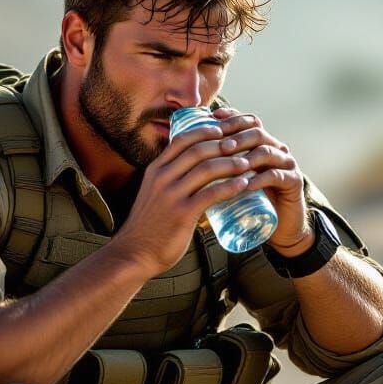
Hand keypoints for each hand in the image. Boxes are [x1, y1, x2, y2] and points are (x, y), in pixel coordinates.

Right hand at [109, 121, 255, 275]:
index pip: (182, 139)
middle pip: (198, 150)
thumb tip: (192, 172)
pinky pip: (211, 194)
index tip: (224, 131)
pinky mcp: (182, 214)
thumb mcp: (153, 193)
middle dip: (223, 144)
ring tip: (248, 163)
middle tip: (242, 145)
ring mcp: (171, 195)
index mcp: (155, 169)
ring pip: (207, 169)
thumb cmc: (148, 226)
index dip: (205, 131)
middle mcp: (162, 178)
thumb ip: (169, 181)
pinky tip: (243, 185)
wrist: (135, 253)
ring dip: (231, 163)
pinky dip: (230, 186)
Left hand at [209, 107, 312, 254]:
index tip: (209, 122)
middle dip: (235, 135)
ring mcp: (286, 164)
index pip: (245, 122)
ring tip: (226, 163)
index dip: (228, 119)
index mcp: (259, 144)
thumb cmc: (247, 204)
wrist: (275, 229)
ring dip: (245, 155)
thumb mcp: (228, 182)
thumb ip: (212, 168)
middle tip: (217, 144)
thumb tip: (178, 155)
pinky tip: (245, 184)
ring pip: (266, 151)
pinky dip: (260, 178)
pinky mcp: (294, 182)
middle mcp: (275, 148)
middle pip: (256, 131)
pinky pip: (277, 175)